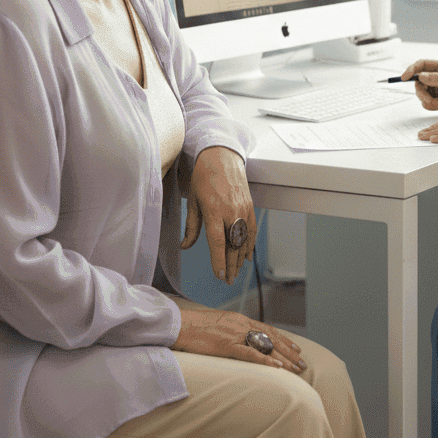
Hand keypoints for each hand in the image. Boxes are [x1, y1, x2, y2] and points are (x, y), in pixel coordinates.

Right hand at [172, 307, 306, 374]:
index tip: (296, 348)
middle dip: (289, 352)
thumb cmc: (195, 327)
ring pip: (266, 347)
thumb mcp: (218, 325)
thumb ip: (231, 331)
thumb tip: (239, 340)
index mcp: (240, 320)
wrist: (179, 324)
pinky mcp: (227, 345)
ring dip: (283, 359)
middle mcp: (242, 325)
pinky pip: (250, 354)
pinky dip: (265, 361)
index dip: (284, 339)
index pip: (268, 330)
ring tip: (296, 369)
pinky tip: (277, 367)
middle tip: (303, 363)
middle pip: (272, 339)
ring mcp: (235, 335)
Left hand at [181, 146, 254, 285]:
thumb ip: (191, 226)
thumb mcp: (193, 201)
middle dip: (231, 265)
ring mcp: (243, 209)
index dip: (219, 261)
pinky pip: (252, 229)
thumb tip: (185, 246)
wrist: (221, 156)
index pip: (217, 242)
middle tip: (228, 281)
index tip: (220, 275)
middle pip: (233, 245)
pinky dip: (250, 244)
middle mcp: (231, 211)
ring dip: (240, 258)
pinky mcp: (250, 205)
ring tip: (236, 273)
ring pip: (244, 240)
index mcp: (213, 210)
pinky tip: (247, 256)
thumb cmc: (204, 177)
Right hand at [401, 58, 437, 111]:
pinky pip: (426, 102)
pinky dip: (430, 106)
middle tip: (429, 101)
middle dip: (421, 93)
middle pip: (419, 81)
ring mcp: (437, 87)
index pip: (422, 64)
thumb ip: (437, 79)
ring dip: (427, 101)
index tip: (404, 77)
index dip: (411, 69)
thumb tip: (420, 76)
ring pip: (422, 93)